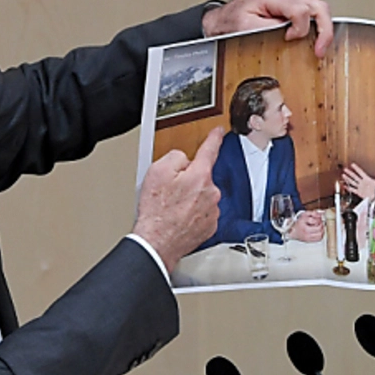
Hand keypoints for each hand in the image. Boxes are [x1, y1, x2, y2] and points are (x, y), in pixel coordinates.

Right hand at [133, 128, 223, 271]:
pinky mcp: (209, 226)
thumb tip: (183, 161)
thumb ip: (175, 157)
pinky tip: (177, 218)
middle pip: (201, 177)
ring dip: (189, 199)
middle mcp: (211, 192)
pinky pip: (202, 213)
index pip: (210, 150)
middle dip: (187, 181)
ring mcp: (212, 211)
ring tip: (171, 209)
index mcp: (200, 176)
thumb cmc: (156, 212)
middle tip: (169, 193)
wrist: (157, 243)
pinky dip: (191, 214)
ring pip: (201, 196)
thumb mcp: (157, 172)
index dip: (214, 138)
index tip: (218, 132)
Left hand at [202, 0, 332, 57]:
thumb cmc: (233, 21)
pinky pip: (314, 11)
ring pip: (320, 8)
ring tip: (319, 46)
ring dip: (324, 28)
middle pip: (318, 6)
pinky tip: (315, 38)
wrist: (225, 18)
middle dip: (324, 30)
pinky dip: (318, 25)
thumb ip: (270, 28)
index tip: (290, 40)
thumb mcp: (246, 27)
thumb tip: (291, 34)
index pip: (300, 10)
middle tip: (320, 49)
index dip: (300, 29)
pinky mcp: (294, 3)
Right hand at [288, 210, 323, 242]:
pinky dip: (321, 235)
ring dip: (322, 230)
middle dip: (321, 224)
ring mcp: (307, 237)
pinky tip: (318, 232)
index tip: (318, 219)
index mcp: (303, 222)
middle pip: (319, 228)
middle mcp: (305, 230)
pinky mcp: (309, 241)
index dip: (318, 219)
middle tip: (320, 223)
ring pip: (320, 234)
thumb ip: (313, 213)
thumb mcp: (304, 214)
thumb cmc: (299, 223)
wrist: (293, 231)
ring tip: (319, 227)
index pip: (314, 221)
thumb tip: (320, 215)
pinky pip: (319, 239)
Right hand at [341, 163, 374, 201]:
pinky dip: (348, 188)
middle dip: (349, 173)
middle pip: (354, 177)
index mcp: (367, 179)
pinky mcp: (359, 193)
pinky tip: (345, 186)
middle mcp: (363, 183)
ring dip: (348, 179)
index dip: (356, 168)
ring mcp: (360, 187)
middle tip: (345, 169)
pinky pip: (352, 190)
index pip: (360, 172)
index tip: (352, 164)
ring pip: (352, 182)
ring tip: (343, 175)